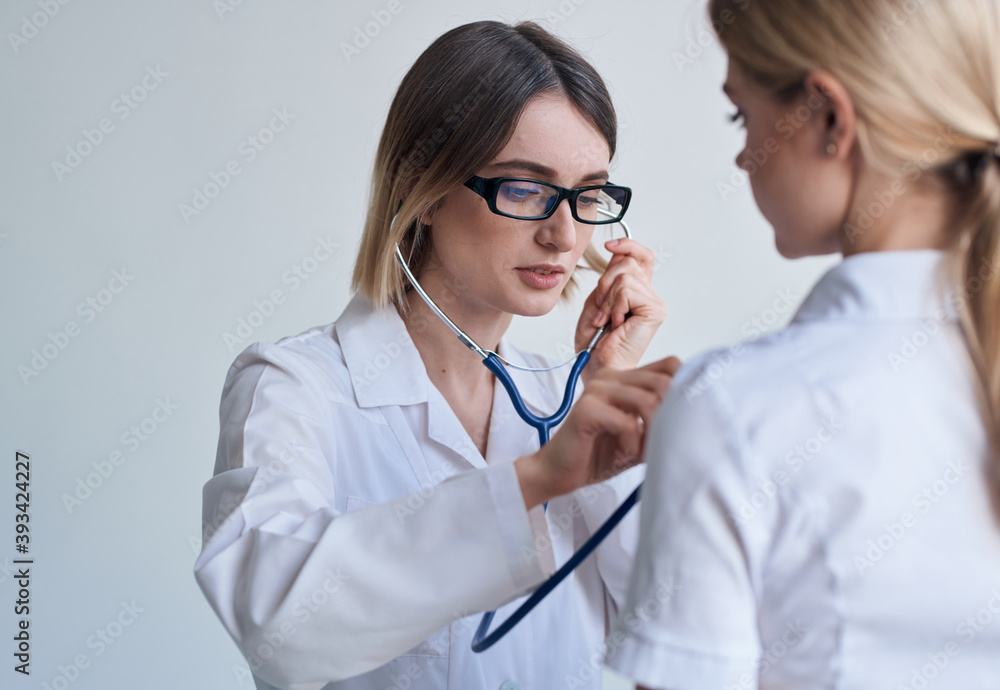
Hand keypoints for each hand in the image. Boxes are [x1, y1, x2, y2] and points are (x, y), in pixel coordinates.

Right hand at [515, 356, 682, 509]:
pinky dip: (634, 443)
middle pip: (664, 382)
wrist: (558, 473)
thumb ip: (661, 423)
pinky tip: (627, 453)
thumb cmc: (597, 455)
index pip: (670, 365)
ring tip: (645, 451)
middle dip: (670, 417)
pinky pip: (627, 422)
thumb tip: (697, 419)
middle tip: (663, 442)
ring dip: (654, 433)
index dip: (684, 388)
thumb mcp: (639, 436)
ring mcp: (597, 390)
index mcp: (624, 378)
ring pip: (648, 400)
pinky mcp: (587, 409)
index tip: (683, 418)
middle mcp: (610, 377)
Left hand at [574, 238, 666, 376]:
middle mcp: (649, 296)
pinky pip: (627, 290)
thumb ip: (608, 279)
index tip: (609, 246)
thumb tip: (618, 253)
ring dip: (607, 300)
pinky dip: (614, 306)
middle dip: (604, 284)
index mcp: (636, 293)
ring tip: (607, 321)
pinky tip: (616, 324)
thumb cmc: (596, 343)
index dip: (628, 246)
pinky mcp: (655, 310)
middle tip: (600, 310)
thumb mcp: (596, 302)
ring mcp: (654, 303)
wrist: (599, 367)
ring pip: (624, 276)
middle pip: (627, 263)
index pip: (642, 257)